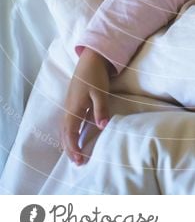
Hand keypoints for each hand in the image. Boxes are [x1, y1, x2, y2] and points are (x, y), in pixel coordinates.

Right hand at [61, 48, 111, 164]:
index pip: (70, 134)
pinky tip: (75, 135)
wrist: (91, 58)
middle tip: (78, 162)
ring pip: (65, 129)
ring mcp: (69, 105)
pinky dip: (69, 133)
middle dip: (70, 149)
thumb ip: (101, 110)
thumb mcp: (100, 92)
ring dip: (68, 142)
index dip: (74, 148)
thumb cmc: (96, 75)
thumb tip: (102, 127)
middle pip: (65, 134)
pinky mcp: (72, 102)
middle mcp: (68, 109)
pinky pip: (67, 122)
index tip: (80, 160)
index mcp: (74, 109)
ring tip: (75, 153)